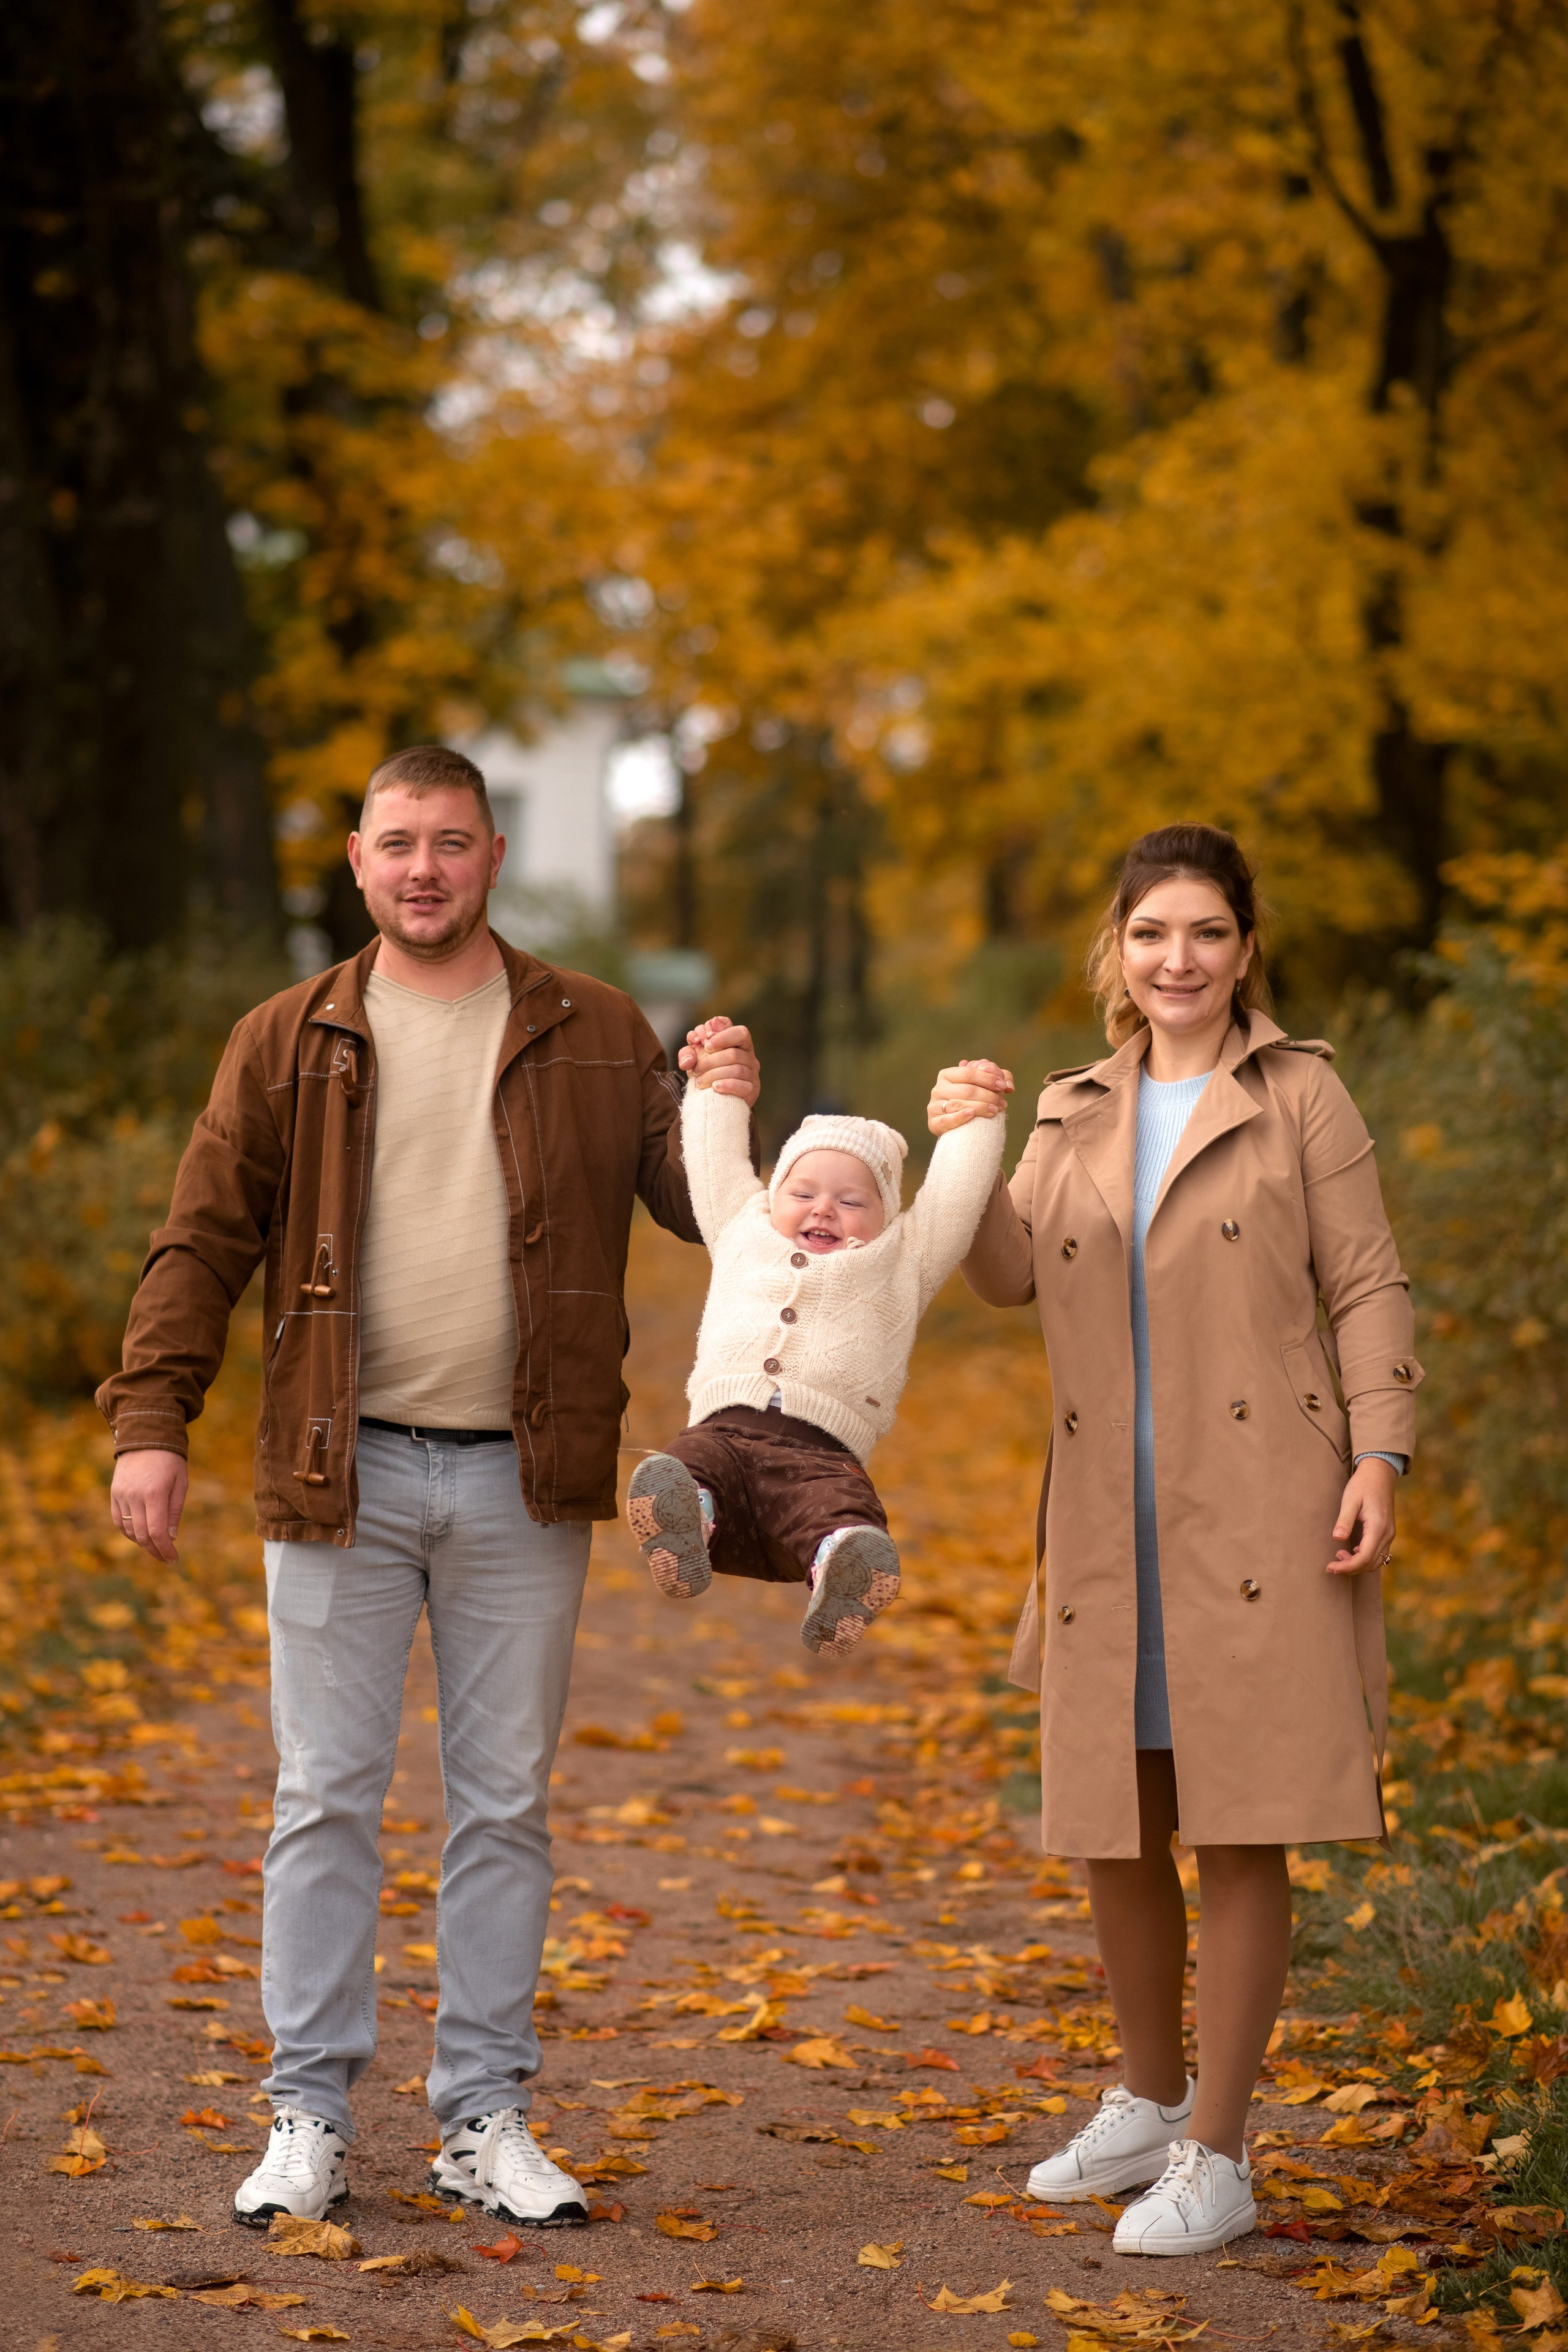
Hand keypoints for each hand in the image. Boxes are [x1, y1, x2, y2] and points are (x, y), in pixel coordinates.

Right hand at [110, 1449, 188, 1563]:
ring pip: (129, 1530)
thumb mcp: (181, 1483)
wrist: (146, 1438)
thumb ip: (175, 1511)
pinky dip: (129, 1532)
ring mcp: (121, 1495)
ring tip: (156, 1546)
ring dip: (142, 1542)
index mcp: (154, 1493)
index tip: (173, 1558)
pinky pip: (119, 1520)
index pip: (156, 1532)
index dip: (164, 1549)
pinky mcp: (114, 1494)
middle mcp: (134, 1496)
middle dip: (155, 1550)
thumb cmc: (170, 1461)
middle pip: (141, 1535)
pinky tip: (141, 1535)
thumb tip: (171, 1537)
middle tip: (167, 1558)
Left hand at [678, 1015, 760, 1104]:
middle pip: (733, 1053)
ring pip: (737, 1070)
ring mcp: (752, 1074)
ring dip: (713, 1075)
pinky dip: (726, 1085)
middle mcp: (749, 1057)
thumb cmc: (705, 1072)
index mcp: (739, 1043)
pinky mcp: (752, 1090)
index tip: (705, 1044)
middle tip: (695, 1069)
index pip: (740, 1032)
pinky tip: (714, 1087)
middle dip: (710, 1061)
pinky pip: (743, 1086)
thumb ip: (688, 1053)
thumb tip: (688, 1059)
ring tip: (699, 1082)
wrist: (713, 1098)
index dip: (723, 1035)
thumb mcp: (694, 1059)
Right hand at [927, 1057, 1013, 1135]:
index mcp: (947, 1074)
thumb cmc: (977, 1100)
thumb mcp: (988, 1085)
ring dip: (980, 1107)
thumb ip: (999, 1078)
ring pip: (958, 1104)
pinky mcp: (933, 1123)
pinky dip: (960, 1117)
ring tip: (995, 1110)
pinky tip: (972, 1115)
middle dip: (987, 1095)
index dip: (987, 1078)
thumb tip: (1006, 1083)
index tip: (1002, 1085)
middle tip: (1001, 1103)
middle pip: (966, 1089)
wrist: (964, 1126)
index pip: (968, 1073)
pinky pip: (946, 1120)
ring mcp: (933, 1106)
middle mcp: (937, 1089)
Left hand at [1327, 1457, 1395, 1574]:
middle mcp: (1387, 1534)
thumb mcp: (1350, 1500)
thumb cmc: (1363, 1485)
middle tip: (1331, 1565)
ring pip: (1376, 1561)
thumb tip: (1337, 1538)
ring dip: (1358, 1565)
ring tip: (1338, 1557)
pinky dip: (1365, 1558)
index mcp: (1378, 1528)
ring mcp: (1389, 1534)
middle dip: (1350, 1569)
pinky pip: (1379, 1553)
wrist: (1379, 1473)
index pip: (1363, 1558)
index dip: (1347, 1566)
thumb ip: (1344, 1520)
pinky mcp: (1387, 1533)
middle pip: (1370, 1563)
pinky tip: (1351, 1551)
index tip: (1331, 1566)